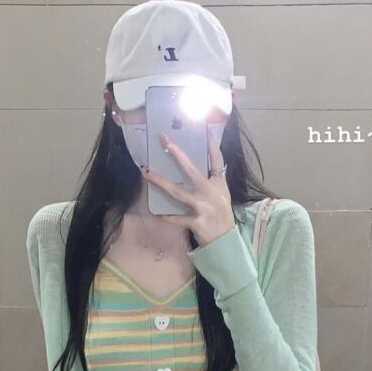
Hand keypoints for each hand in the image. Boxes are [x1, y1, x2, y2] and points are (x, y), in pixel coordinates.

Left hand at [139, 129, 235, 245]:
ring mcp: (204, 207)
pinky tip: (156, 213)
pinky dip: (167, 216)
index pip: (216, 159)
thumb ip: (213, 180)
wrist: (226, 242)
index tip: (204, 129)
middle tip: (164, 141)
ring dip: (160, 182)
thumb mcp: (222, 195)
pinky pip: (177, 218)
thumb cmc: (221, 216)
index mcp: (219, 184)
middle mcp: (212, 193)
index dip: (211, 144)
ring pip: (177, 192)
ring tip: (145, 173)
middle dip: (177, 154)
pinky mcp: (197, 222)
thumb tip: (206, 163)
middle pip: (192, 170)